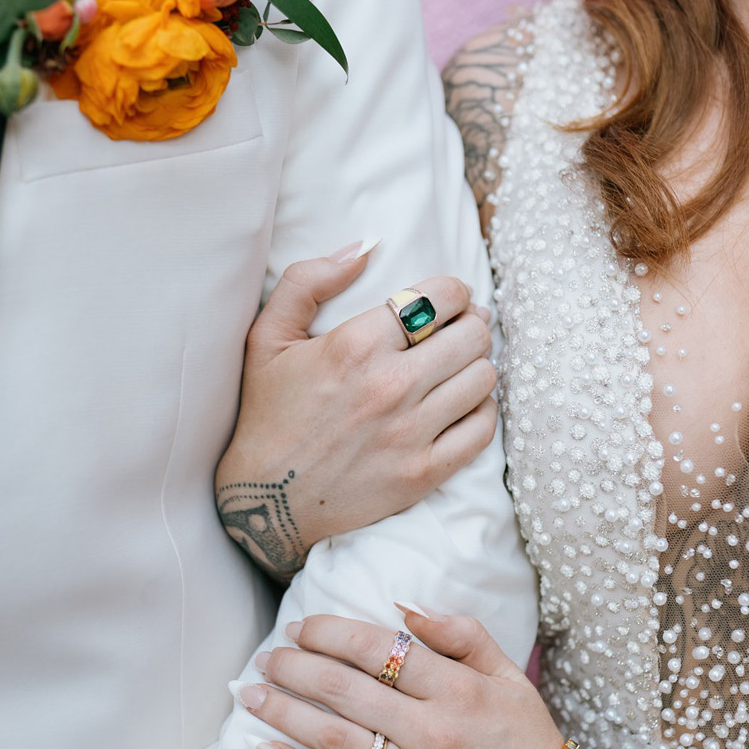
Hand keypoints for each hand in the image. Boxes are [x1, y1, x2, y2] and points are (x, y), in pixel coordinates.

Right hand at [215, 242, 496, 579]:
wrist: (265, 502)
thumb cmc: (267, 414)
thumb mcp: (266, 337)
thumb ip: (308, 280)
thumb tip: (365, 246)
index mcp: (356, 345)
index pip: (442, 296)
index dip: (453, 291)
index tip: (445, 301)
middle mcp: (390, 387)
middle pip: (473, 334)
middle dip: (470, 324)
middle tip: (457, 331)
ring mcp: (411, 433)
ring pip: (483, 378)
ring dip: (476, 366)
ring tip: (457, 368)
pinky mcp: (423, 473)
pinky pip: (482, 429)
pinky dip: (479, 411)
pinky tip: (459, 406)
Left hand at [238, 606, 566, 748]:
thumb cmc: (531, 745)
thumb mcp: (510, 678)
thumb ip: (461, 635)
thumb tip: (402, 608)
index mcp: (458, 690)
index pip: (376, 648)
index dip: (328, 632)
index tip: (299, 628)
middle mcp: (434, 732)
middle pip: (345, 689)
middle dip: (294, 666)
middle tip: (265, 657)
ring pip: (335, 738)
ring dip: (284, 711)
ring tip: (250, 694)